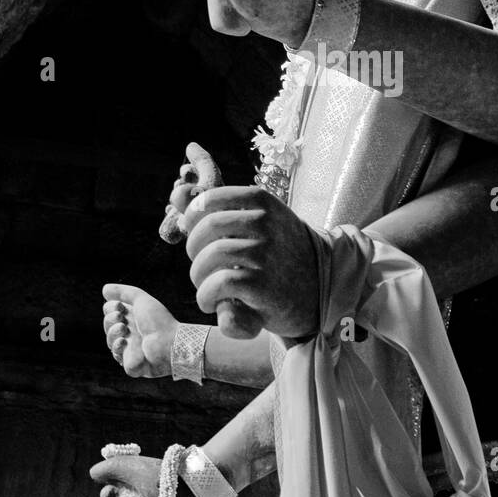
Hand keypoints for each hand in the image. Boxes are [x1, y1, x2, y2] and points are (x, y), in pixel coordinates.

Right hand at [102, 284, 177, 378]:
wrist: (169, 343)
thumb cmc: (158, 321)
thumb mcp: (141, 300)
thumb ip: (123, 292)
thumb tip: (104, 289)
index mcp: (133, 318)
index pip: (111, 312)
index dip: (111, 308)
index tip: (120, 306)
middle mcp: (131, 332)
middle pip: (108, 325)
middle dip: (110, 319)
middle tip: (121, 317)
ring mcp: (131, 348)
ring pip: (110, 340)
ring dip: (113, 332)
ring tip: (124, 329)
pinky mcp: (131, 363)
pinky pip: (117, 355)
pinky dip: (117, 347)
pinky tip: (123, 341)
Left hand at [182, 184, 318, 339]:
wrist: (320, 289)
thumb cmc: (279, 253)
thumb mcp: (256, 222)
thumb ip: (215, 207)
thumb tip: (177, 193)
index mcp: (261, 202)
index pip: (208, 200)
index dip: (194, 221)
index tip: (200, 239)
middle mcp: (265, 222)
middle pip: (205, 228)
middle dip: (195, 251)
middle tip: (204, 267)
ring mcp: (266, 253)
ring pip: (210, 256)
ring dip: (199, 277)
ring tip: (208, 288)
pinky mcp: (264, 285)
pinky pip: (219, 283)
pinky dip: (207, 296)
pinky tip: (213, 303)